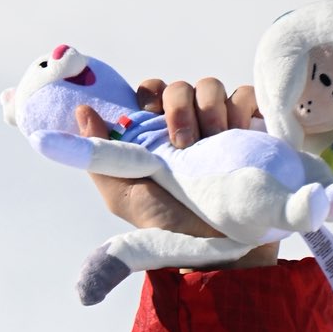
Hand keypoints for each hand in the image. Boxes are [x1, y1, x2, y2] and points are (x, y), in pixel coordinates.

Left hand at [76, 77, 279, 266]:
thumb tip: (82, 110)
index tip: (150, 117)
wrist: (219, 245)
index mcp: (155, 138)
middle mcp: (187, 128)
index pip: (150, 92)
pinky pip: (245, 95)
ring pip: (211, 86)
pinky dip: (240, 106)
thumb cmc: (168, 226)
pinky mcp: (250, 129)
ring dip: (209, 108)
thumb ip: (101, 155)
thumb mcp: (125, 195)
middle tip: (184, 144)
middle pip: (179, 88)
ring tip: (214, 142)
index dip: (149, 95)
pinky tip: (237, 132)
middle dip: (178, 107)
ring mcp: (219, 127)